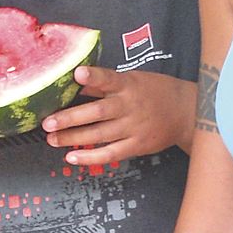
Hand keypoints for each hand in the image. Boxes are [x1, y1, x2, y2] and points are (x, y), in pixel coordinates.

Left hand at [43, 68, 195, 165]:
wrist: (185, 112)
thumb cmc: (153, 91)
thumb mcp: (133, 80)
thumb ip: (106, 83)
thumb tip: (75, 80)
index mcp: (128, 85)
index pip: (109, 79)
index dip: (93, 76)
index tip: (77, 74)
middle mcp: (130, 106)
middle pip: (98, 112)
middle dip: (71, 118)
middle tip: (48, 123)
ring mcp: (134, 127)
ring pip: (100, 135)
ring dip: (74, 138)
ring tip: (52, 139)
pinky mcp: (137, 145)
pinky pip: (111, 153)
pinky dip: (91, 157)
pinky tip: (72, 157)